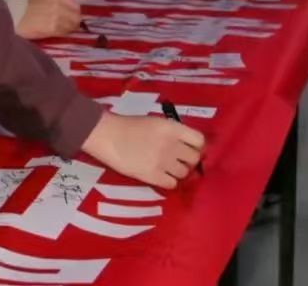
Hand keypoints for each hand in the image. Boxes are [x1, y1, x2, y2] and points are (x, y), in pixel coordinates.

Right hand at [17, 0, 81, 39]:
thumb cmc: (24, 6)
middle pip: (75, 16)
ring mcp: (57, 17)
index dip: (75, 12)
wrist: (13, 15)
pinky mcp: (53, 28)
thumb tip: (68, 10)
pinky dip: (64, 33)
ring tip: (64, 30)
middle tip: (70, 25)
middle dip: (74, 21)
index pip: (74, 5)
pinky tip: (59, 33)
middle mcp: (58, 5)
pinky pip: (64, 32)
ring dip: (70, 28)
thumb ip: (57, 2)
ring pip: (71, 25)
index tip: (73, 16)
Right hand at [81, 112, 205, 189]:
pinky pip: (172, 184)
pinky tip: (160, 175)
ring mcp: (163, 162)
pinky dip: (168, 181)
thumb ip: (174, 133)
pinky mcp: (154, 176)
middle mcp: (172, 145)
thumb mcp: (156, 123)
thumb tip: (187, 146)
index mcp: (173, 128)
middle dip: (188, 160)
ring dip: (178, 171)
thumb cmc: (130, 126)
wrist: (108, 136)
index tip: (190, 148)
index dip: (197, 146)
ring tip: (166, 168)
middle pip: (194, 158)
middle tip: (177, 159)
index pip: (199, 141)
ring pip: (184, 173)